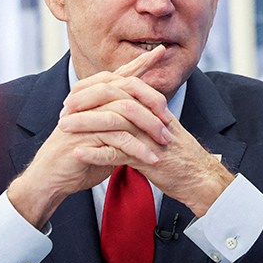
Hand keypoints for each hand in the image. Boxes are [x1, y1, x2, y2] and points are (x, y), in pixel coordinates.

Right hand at [7, 47, 171, 228]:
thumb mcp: (104, 136)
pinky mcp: (84, 136)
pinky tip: (151, 159)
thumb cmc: (79, 157)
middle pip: (125, 88)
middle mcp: (86, 101)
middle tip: (169, 119)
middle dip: (152, 101)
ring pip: (124, 111)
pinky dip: (137, 148)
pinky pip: (117, 137)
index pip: (119, 74)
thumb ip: (121, 122)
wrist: (51, 178)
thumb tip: (146, 115)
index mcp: (91, 97)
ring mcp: (84, 116)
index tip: (161, 51)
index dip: (140, 62)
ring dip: (148, 128)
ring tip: (165, 142)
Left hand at [59, 65, 233, 216]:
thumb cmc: (175, 154)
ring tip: (64, 128)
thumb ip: (140, 112)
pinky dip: (96, 153)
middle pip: (113, 97)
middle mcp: (151, 116)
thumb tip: (116, 102)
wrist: (199, 179)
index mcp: (152, 106)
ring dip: (85, 124)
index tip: (72, 96)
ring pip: (113, 122)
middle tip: (64, 109)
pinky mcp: (148, 158)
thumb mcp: (157, 127)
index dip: (93, 88)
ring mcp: (149, 136)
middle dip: (85, 101)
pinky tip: (78, 153)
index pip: (119, 84)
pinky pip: (118, 153)